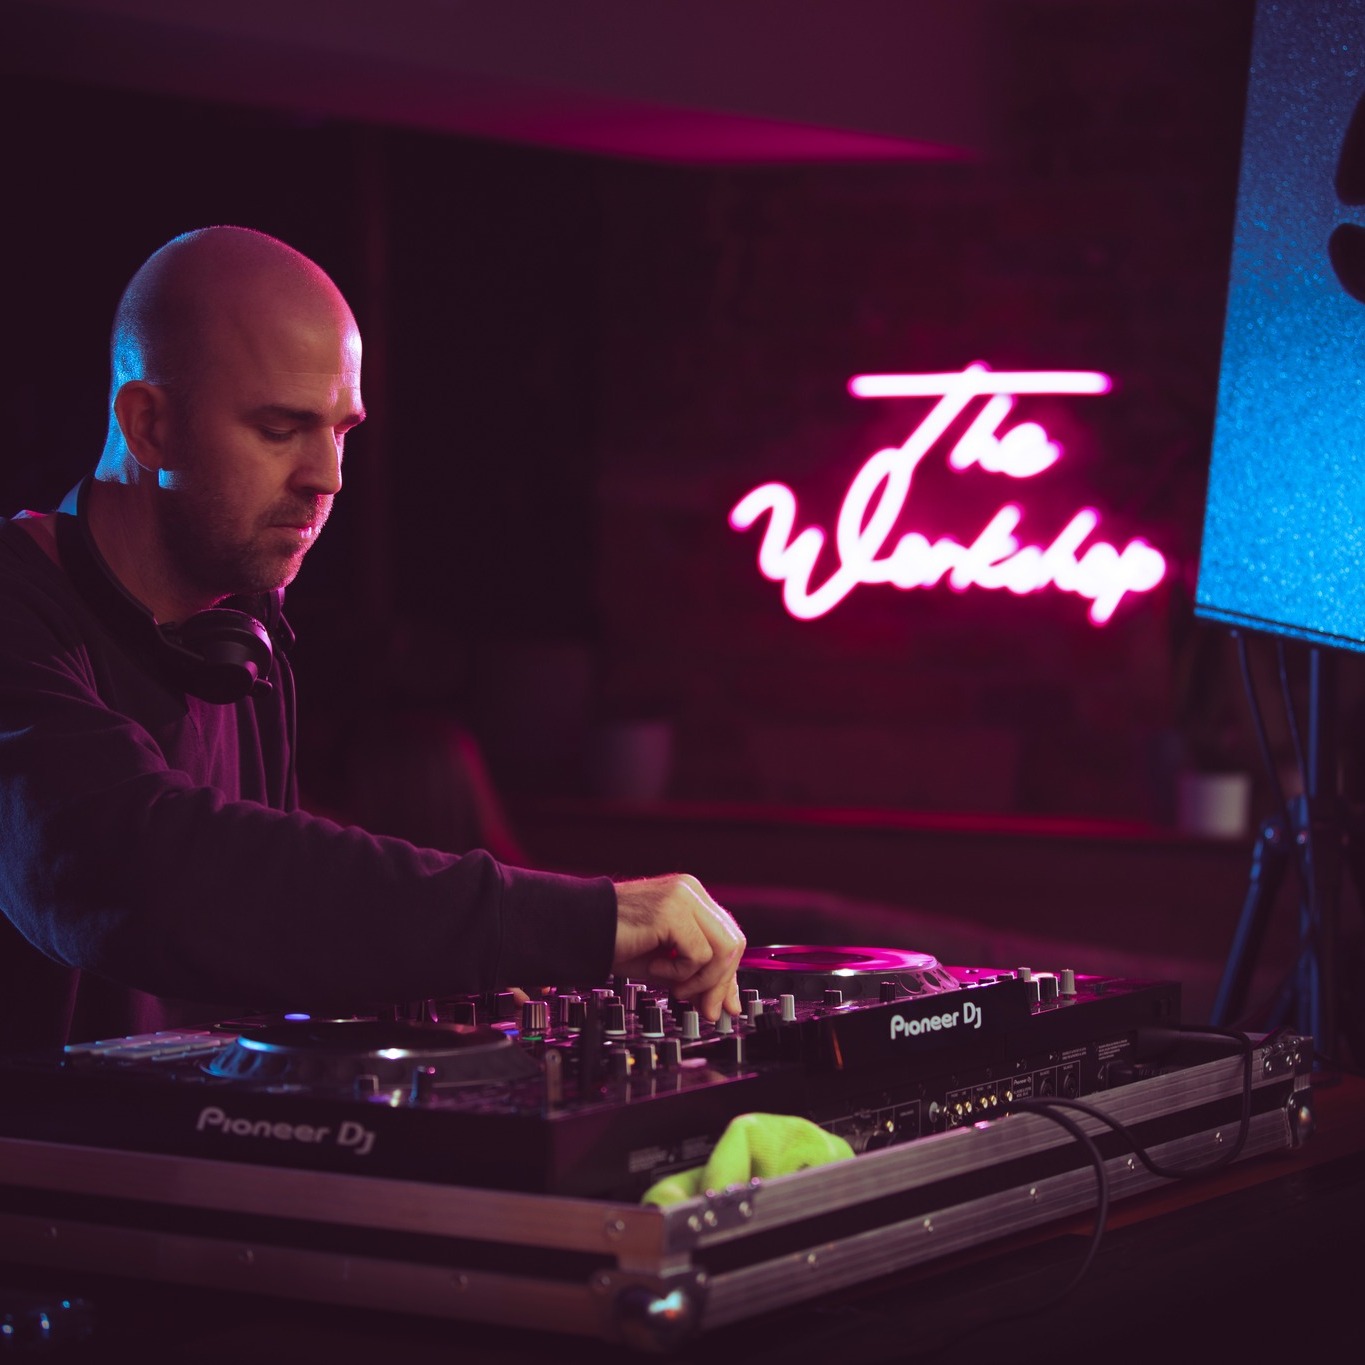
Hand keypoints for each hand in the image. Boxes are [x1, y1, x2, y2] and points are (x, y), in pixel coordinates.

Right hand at [612, 874, 744, 1020]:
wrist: (578, 929)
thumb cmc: (615, 942)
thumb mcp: (665, 963)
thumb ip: (696, 976)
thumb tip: (721, 1004)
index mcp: (691, 897)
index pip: (728, 935)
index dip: (728, 973)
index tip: (724, 1004)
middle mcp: (690, 892)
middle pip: (733, 942)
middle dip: (721, 982)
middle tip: (704, 1008)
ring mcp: (684, 898)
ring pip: (724, 949)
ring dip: (702, 980)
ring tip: (673, 986)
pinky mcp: (673, 912)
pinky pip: (699, 954)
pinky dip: (680, 973)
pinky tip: (655, 968)